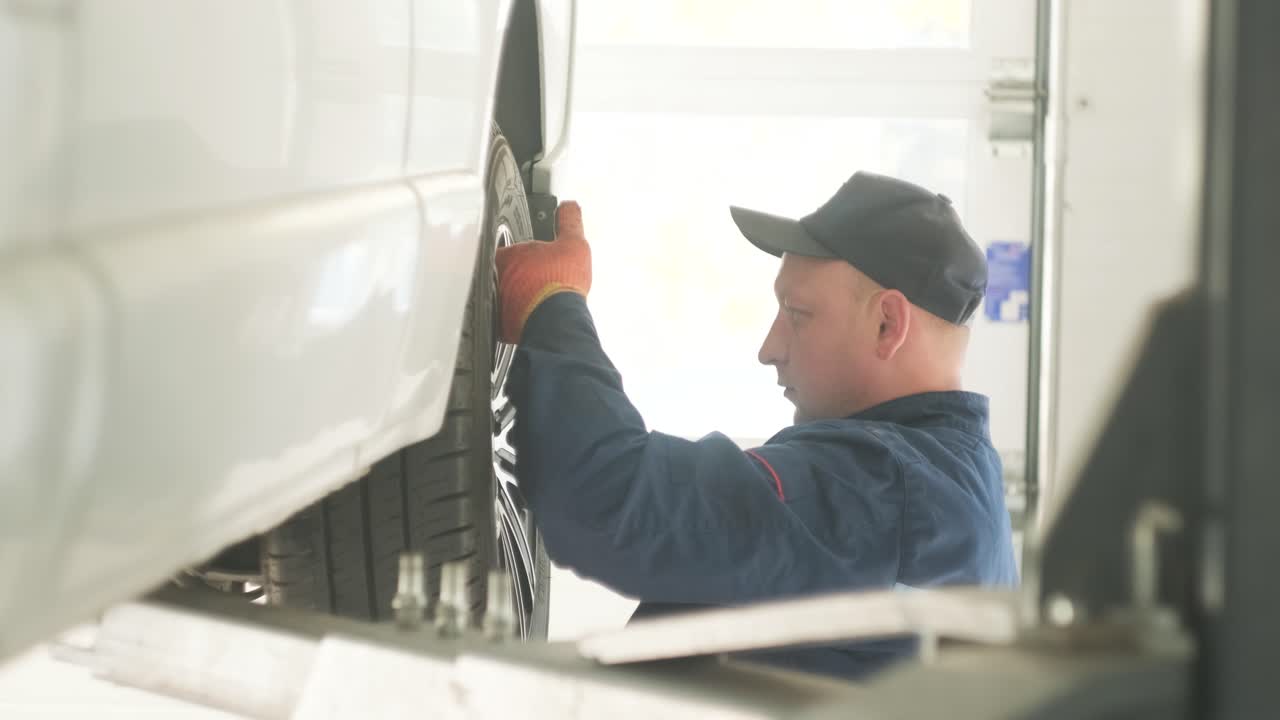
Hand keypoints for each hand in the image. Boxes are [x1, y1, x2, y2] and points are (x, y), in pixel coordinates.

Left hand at [495, 201, 591, 343]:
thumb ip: (569, 222)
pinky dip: (516, 318)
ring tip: (537, 299)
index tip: (532, 260)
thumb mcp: (573, 244)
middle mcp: (497, 280)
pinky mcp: (502, 327)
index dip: (520, 254)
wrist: (556, 320)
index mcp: (508, 257)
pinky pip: (505, 320)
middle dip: (517, 276)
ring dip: (516, 297)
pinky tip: (532, 316)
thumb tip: (570, 207)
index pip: (505, 250)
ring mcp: (497, 304)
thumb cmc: (559, 285)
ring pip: (502, 297)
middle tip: (537, 280)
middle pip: (501, 273)